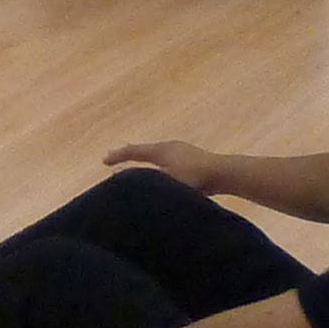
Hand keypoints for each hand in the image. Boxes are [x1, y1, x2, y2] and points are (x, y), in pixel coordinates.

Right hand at [103, 140, 221, 187]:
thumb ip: (145, 179)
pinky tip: (161, 171)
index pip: (134, 151)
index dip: (118, 155)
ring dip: (144, 159)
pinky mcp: (191, 158)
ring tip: (136, 164)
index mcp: (161, 150)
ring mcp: (181, 150)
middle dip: (129, 154)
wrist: (224, 173)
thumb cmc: (195, 178)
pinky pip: (166, 158)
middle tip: (115, 158)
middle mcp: (169, 146)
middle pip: (144, 149)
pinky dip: (156, 163)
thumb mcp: (167, 181)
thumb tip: (121, 177)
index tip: (104, 160)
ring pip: (156, 153)